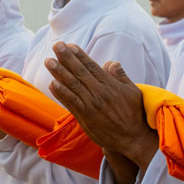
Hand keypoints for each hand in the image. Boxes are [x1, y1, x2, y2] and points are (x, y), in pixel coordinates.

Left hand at [45, 42, 157, 171]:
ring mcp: (91, 105)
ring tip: (49, 61)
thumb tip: (112, 62)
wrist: (132, 138)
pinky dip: (61, 93)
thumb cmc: (134, 114)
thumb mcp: (133, 91)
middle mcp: (99, 93)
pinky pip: (71, 102)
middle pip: (79, 72)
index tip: (70, 46)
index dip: (80, 55)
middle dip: (66, 58)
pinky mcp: (85, 117)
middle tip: (56, 46)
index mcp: (110, 85)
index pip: (91, 66)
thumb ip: (121, 76)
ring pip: (72, 85)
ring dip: (59, 72)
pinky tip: (53, 83)